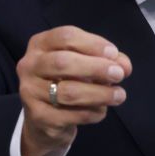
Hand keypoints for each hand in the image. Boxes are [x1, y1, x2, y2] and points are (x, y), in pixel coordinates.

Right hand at [16, 25, 132, 155]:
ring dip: (100, 94)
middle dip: (96, 68)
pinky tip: (101, 110)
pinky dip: (92, 113)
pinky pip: (71, 115)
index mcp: (41, 44)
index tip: (114, 53)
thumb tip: (124, 66)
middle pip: (63, 62)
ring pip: (68, 92)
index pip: (66, 37)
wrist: (45, 118)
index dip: (93, 44)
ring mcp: (30, 92)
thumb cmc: (68, 80)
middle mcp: (29, 65)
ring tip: (119, 95)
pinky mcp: (38, 117)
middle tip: (119, 75)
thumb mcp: (86, 63)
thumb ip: (107, 60)